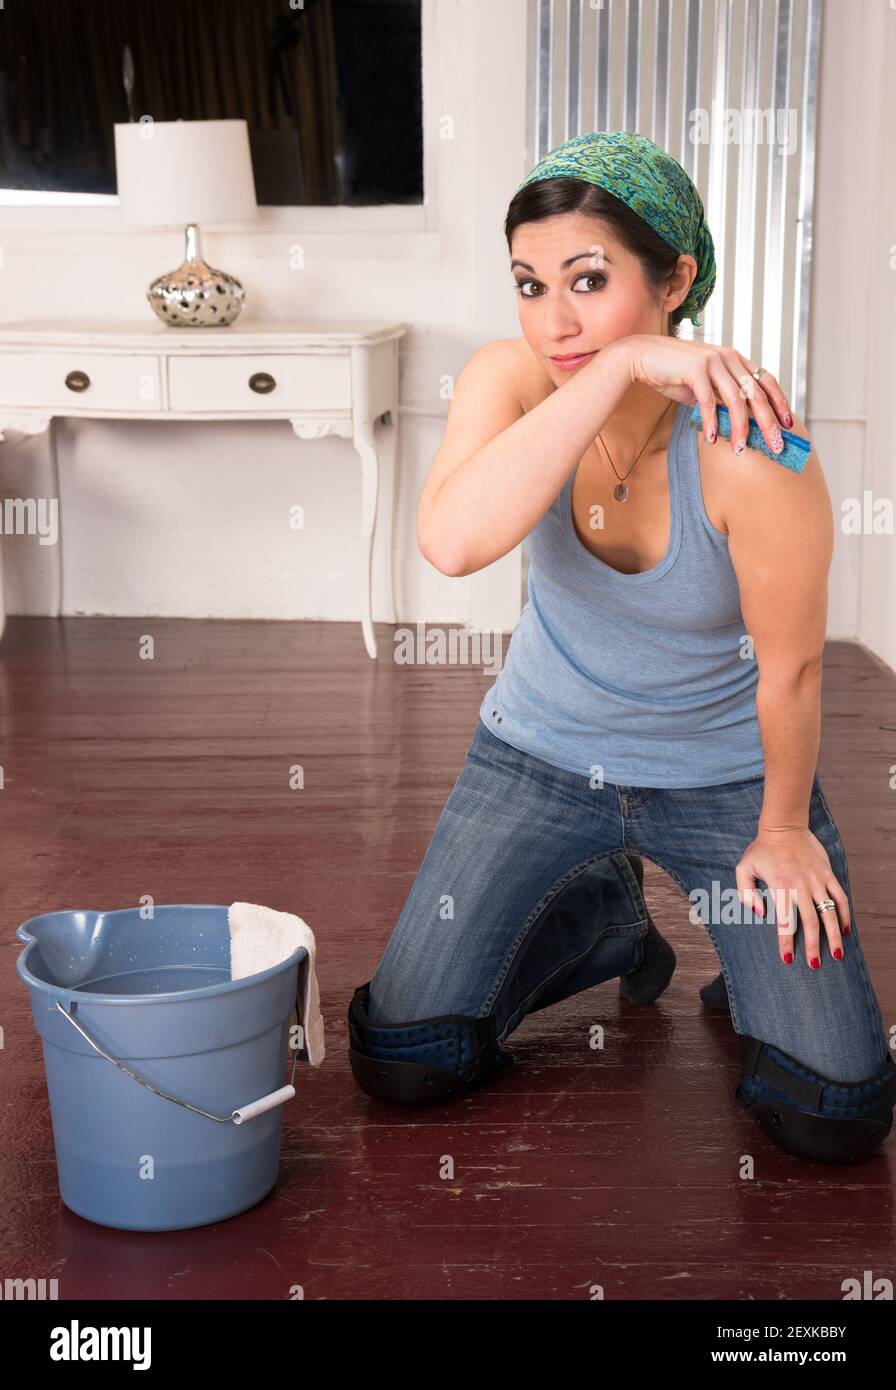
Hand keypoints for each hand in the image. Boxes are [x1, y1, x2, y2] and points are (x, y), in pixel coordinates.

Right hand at [620, 333, 791, 455]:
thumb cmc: (672, 373)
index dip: (779, 402)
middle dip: (768, 422)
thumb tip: (734, 422)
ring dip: (739, 428)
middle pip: (756, 393)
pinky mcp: (695, 369)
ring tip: (740, 449)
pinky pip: (708, 401)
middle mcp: (728, 357)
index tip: (788, 424)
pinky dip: (711, 422)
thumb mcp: (703, 386)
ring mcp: (713, 361)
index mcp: (734, 359)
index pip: (765, 380)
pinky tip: (711, 439)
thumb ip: (720, 398)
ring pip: (736, 400)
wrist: (642, 357)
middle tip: (776, 445)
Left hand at [735, 828, 849, 966]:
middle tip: (816, 965)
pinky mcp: (828, 874)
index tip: (788, 959)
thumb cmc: (762, 849)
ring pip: (829, 913)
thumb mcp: (744, 868)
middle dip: (814, 946)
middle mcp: (801, 886)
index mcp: (780, 887)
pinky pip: (840, 897)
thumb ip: (746, 893)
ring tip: (837, 954)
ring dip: (834, 935)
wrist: (785, 826)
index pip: (785, 922)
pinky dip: (844, 914)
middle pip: (811, 922)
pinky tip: (845, 928)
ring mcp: (817, 880)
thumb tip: (760, 914)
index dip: (787, 942)